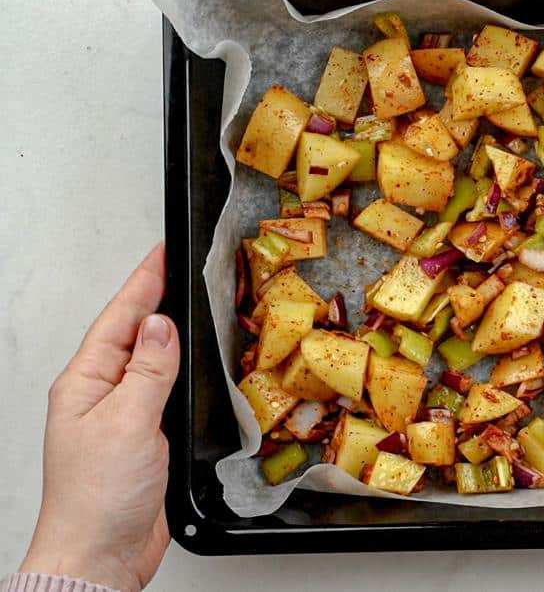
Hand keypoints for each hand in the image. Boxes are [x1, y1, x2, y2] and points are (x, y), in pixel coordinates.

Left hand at [20, 243, 177, 591]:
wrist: (99, 555)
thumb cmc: (97, 497)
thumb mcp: (127, 423)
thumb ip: (148, 371)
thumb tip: (160, 325)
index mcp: (86, 383)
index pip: (119, 319)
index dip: (144, 282)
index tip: (163, 252)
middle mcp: (101, 395)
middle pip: (131, 333)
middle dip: (155, 297)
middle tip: (179, 265)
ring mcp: (121, 417)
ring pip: (150, 361)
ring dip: (169, 332)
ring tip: (189, 303)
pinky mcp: (143, 438)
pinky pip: (163, 391)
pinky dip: (181, 371)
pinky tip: (193, 366)